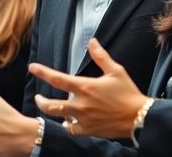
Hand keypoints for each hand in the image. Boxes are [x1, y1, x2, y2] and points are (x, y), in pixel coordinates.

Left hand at [30, 39, 148, 138]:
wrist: (139, 118)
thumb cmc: (128, 94)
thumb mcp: (116, 71)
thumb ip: (101, 56)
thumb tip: (92, 41)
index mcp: (85, 87)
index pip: (57, 79)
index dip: (42, 72)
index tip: (32, 67)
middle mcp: (81, 104)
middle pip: (50, 105)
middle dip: (40, 101)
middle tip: (38, 97)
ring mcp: (83, 119)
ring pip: (58, 118)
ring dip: (52, 112)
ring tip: (51, 108)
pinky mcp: (88, 130)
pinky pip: (71, 130)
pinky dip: (67, 125)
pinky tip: (68, 121)